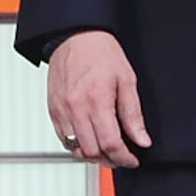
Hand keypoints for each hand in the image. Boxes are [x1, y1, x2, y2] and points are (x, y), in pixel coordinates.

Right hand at [46, 30, 149, 168]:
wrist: (75, 35)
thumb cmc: (100, 52)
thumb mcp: (127, 80)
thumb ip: (133, 114)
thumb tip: (141, 139)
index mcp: (96, 101)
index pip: (110, 144)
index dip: (124, 158)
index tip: (132, 159)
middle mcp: (76, 108)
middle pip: (92, 151)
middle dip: (110, 160)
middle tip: (122, 156)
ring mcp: (62, 111)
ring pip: (76, 149)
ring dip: (93, 155)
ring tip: (106, 150)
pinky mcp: (53, 110)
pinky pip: (63, 139)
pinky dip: (77, 145)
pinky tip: (90, 139)